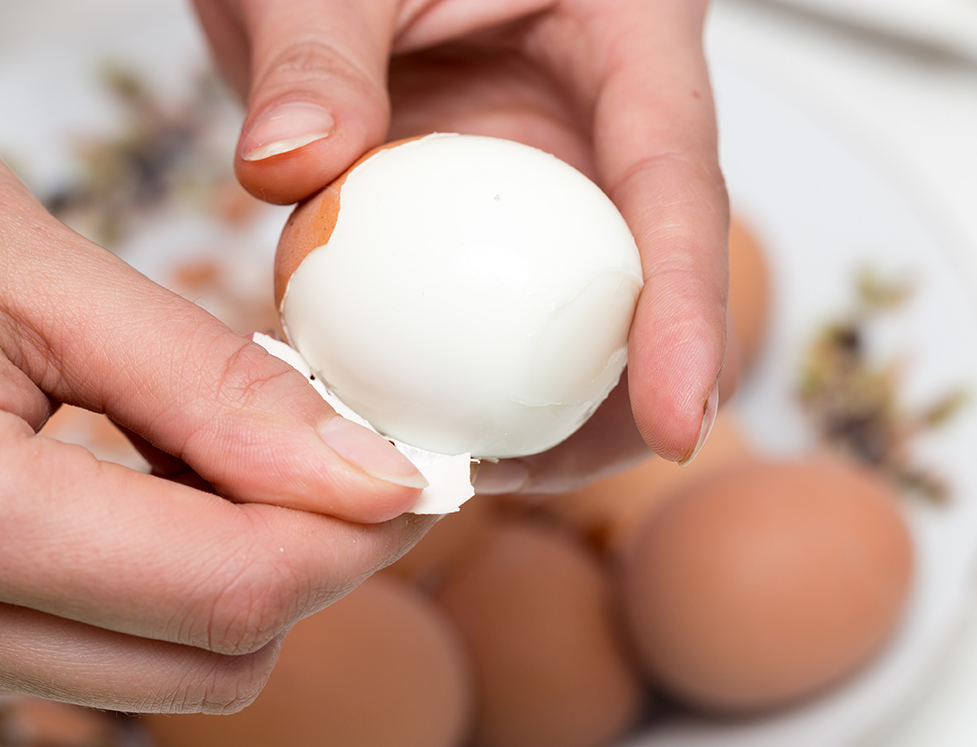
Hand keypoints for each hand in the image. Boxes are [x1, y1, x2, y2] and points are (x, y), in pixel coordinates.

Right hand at [0, 77, 430, 712]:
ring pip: (153, 676)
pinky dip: (155, 587)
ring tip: (238, 454)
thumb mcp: (31, 268)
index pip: (234, 588)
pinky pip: (79, 653)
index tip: (412, 475)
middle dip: (309, 567)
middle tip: (340, 457)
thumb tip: (360, 471)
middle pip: (210, 664)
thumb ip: (211, 387)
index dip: (358, 535)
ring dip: (235, 579)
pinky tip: (155, 486)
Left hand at [194, 0, 729, 491]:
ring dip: (540, 406)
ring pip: (575, 314)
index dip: (686, 307)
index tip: (681, 418)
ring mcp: (548, 182)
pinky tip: (410, 417)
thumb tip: (289, 167)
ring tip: (468, 469)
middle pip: (650, 277)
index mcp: (625, 33)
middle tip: (543, 473)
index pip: (676, 180)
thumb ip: (316, 52)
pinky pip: (487, 313)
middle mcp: (603, 123)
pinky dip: (455, 372)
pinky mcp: (486, 224)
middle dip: (624, 396)